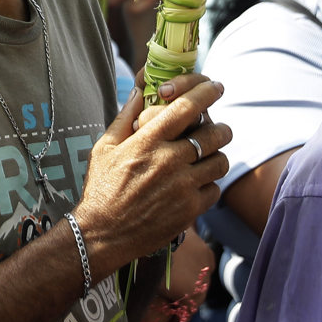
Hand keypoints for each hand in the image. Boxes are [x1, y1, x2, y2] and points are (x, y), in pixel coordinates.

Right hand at [73, 73, 230, 273]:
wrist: (102, 234)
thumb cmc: (101, 189)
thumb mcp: (104, 148)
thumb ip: (125, 118)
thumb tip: (139, 92)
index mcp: (148, 141)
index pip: (187, 107)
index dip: (206, 92)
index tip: (216, 87)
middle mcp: (169, 161)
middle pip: (214, 134)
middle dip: (220, 128)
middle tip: (217, 130)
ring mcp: (182, 187)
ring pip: (220, 162)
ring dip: (216, 157)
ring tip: (206, 159)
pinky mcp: (189, 211)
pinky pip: (214, 190)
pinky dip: (209, 186)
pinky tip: (196, 186)